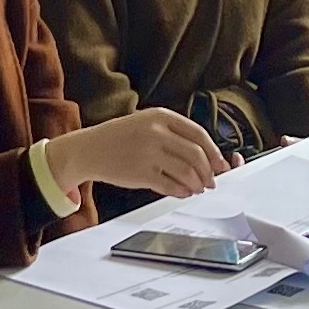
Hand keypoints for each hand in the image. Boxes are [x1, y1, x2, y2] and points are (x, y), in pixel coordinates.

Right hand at [46, 108, 230, 202]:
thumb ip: (174, 134)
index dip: (214, 152)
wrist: (88, 149)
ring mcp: (148, 153)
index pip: (198, 134)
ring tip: (198, 188)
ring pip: (186, 172)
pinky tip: (183, 192)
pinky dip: (181, 191)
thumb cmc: (119, 137)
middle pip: (196, 155)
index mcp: (161, 116)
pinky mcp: (141, 174)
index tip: (220, 164)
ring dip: (197, 184)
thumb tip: (204, 154)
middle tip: (211, 181)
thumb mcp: (146, 122)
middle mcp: (156, 132)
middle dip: (208, 172)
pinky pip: (170, 186)